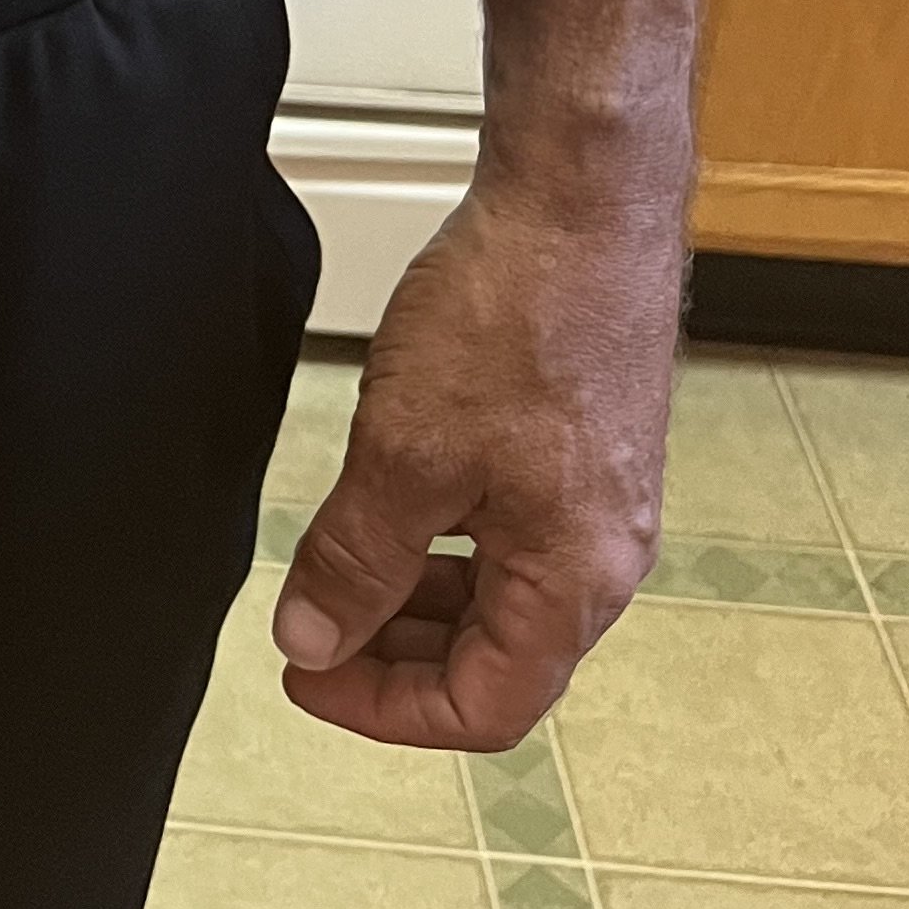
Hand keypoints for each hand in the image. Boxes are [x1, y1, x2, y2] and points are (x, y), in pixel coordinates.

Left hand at [270, 0, 706, 753]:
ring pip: (502, 593)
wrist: (579, 200)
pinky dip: (444, 541)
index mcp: (574, 580)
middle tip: (308, 633)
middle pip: (498, 657)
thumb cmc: (515, 315)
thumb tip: (315, 638)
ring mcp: (600, 499)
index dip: (383, 708)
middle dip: (394, 658)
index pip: (485, 707)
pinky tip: (389, 504)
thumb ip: (355, 559)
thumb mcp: (404, 454)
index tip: (303, 677)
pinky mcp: (585, 445)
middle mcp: (605, 554)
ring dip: (416, 599)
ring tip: (333, 575)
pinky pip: (511, 532)